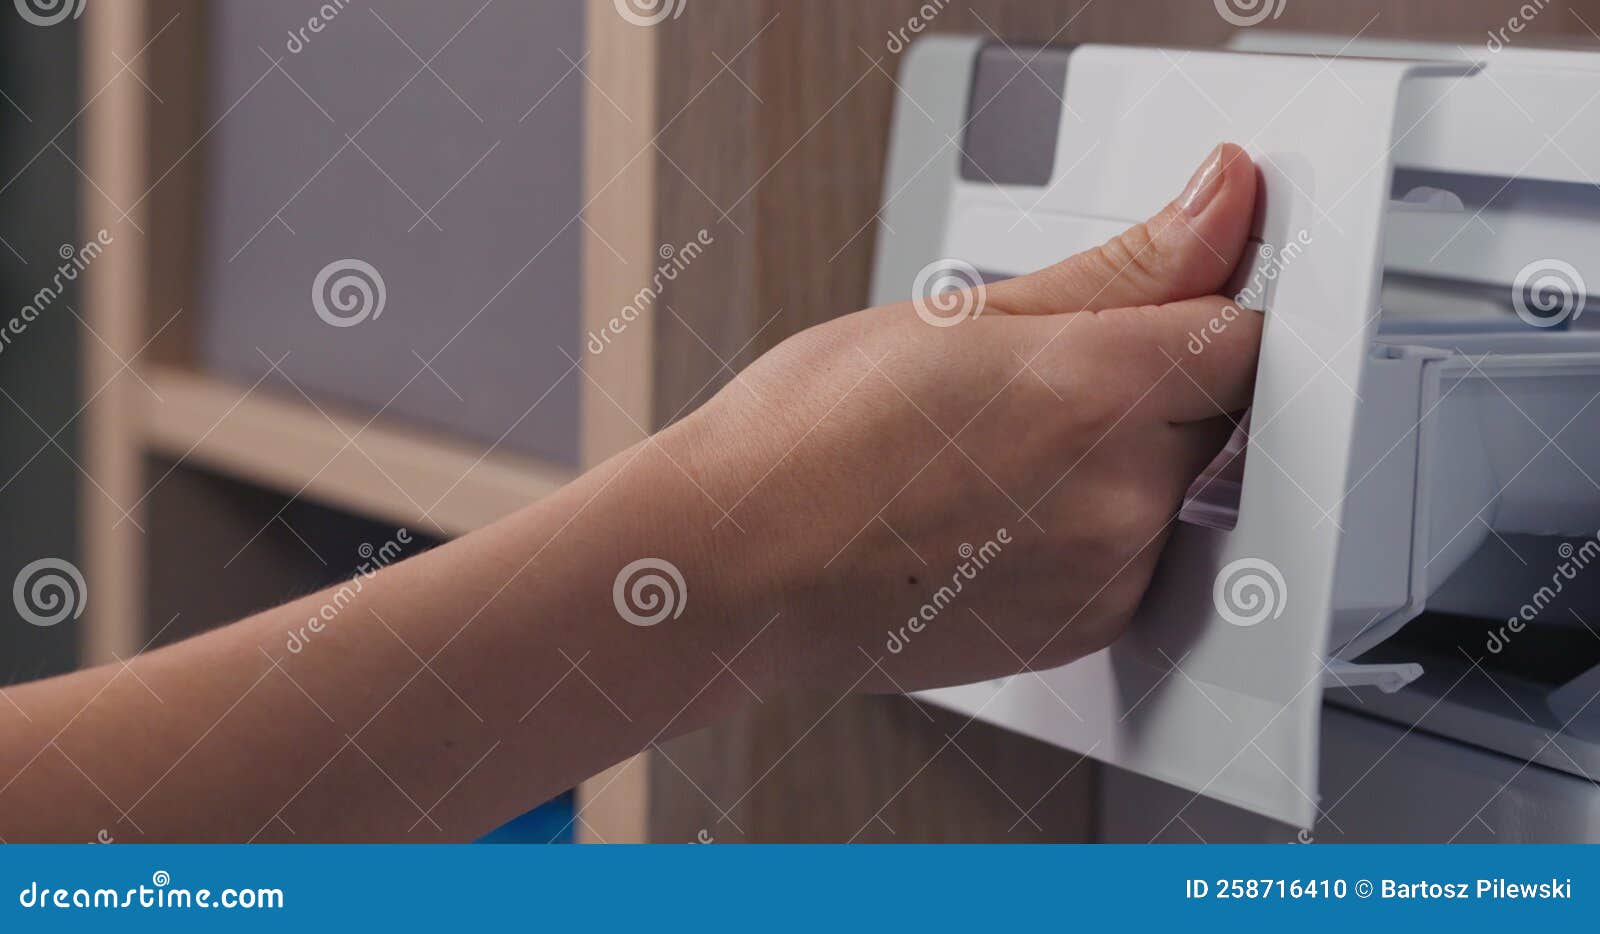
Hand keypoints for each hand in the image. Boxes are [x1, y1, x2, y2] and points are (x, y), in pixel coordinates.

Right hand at [672, 143, 1261, 693]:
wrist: (739, 567)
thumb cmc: (810, 437)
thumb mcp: (963, 312)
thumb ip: (1125, 266)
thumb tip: (1219, 203)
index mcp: (1095, 389)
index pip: (1247, 330)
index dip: (1208, 301)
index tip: (1169, 294)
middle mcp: (1120, 495)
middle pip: (1221, 409)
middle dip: (1158, 379)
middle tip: (1040, 378)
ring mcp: (1107, 575)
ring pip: (1178, 483)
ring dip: (1128, 457)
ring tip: (1005, 451)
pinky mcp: (1089, 629)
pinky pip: (1141, 554)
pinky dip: (1098, 525)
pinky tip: (1006, 509)